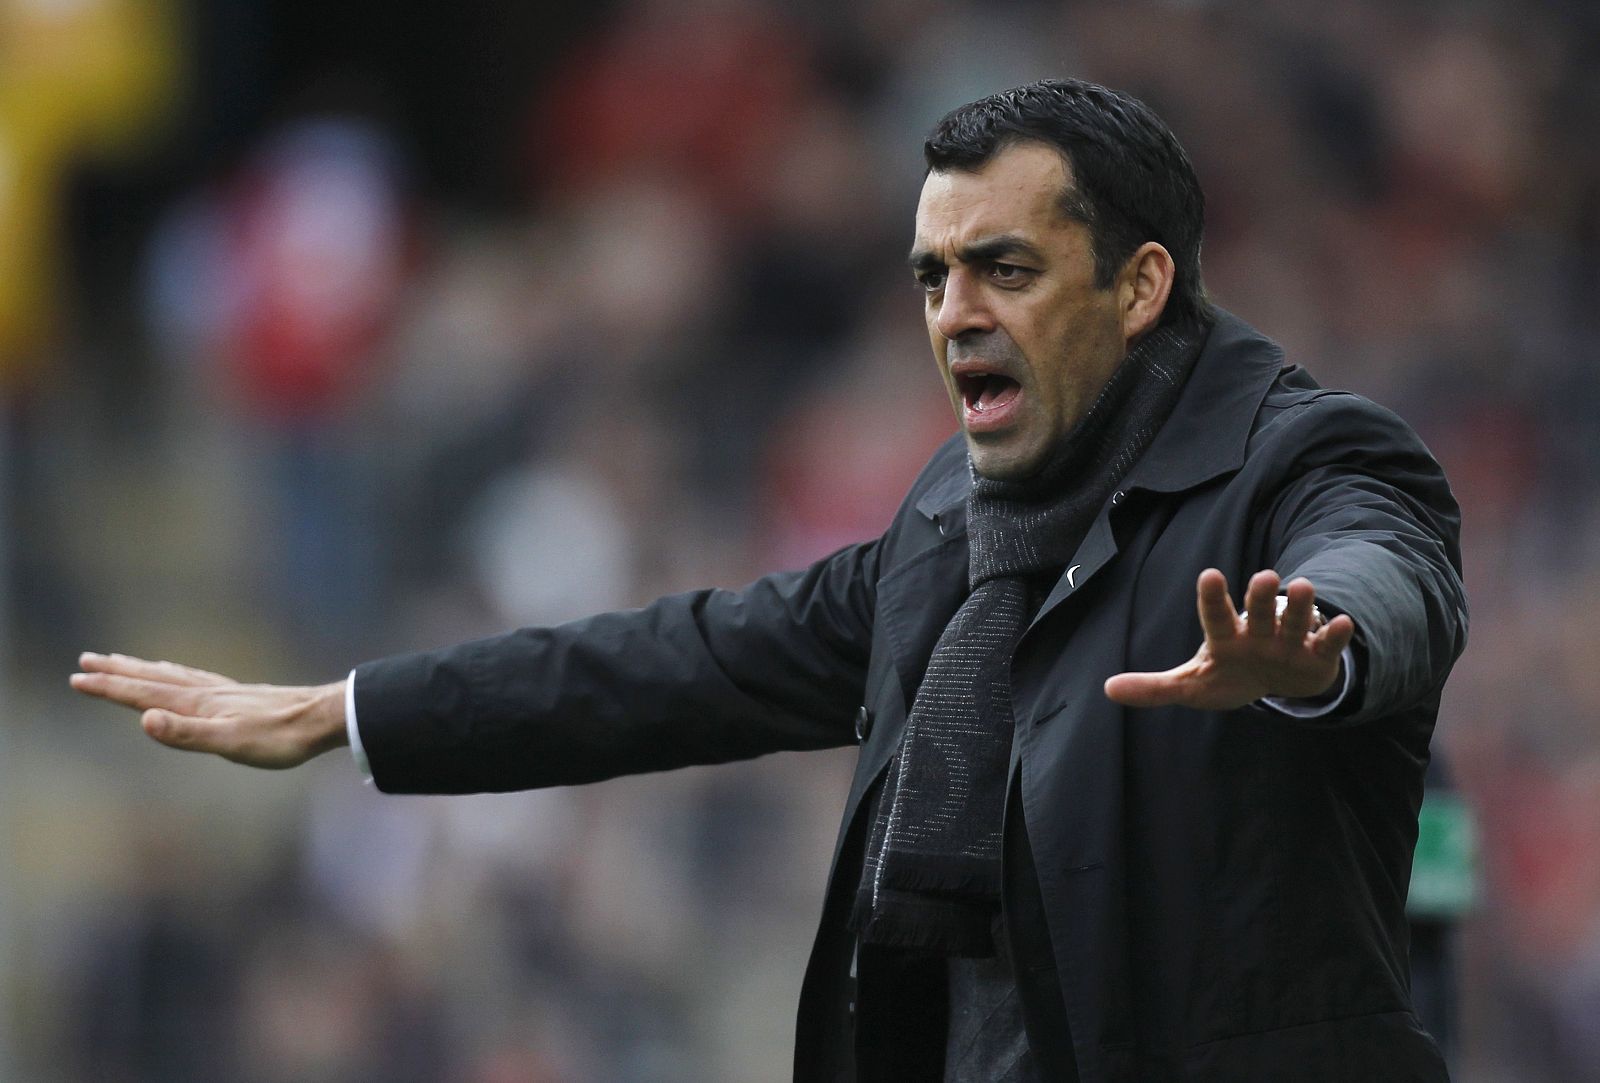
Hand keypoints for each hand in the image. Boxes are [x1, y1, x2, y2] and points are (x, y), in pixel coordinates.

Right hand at [70, 652, 347, 768]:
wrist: (324, 719)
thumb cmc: (279, 737)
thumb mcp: (230, 742)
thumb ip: (187, 733)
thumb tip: (144, 720)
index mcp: (198, 704)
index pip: (143, 694)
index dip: (109, 687)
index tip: (77, 678)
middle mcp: (207, 692)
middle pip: (153, 678)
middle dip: (119, 671)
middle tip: (87, 659)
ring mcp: (224, 692)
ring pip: (173, 675)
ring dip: (145, 669)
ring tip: (125, 661)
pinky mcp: (239, 697)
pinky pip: (196, 679)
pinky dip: (177, 674)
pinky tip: (184, 678)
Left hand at [1103, 569, 1354, 710]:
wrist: (1276, 683)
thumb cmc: (1228, 675)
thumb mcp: (1190, 685)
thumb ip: (1153, 688)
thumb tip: (1108, 689)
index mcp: (1225, 637)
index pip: (1215, 616)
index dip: (1213, 598)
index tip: (1210, 575)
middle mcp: (1257, 632)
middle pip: (1258, 611)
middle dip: (1261, 596)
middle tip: (1264, 576)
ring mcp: (1288, 642)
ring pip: (1294, 620)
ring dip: (1300, 606)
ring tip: (1303, 586)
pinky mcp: (1316, 658)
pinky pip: (1326, 645)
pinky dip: (1334, 636)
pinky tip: (1343, 624)